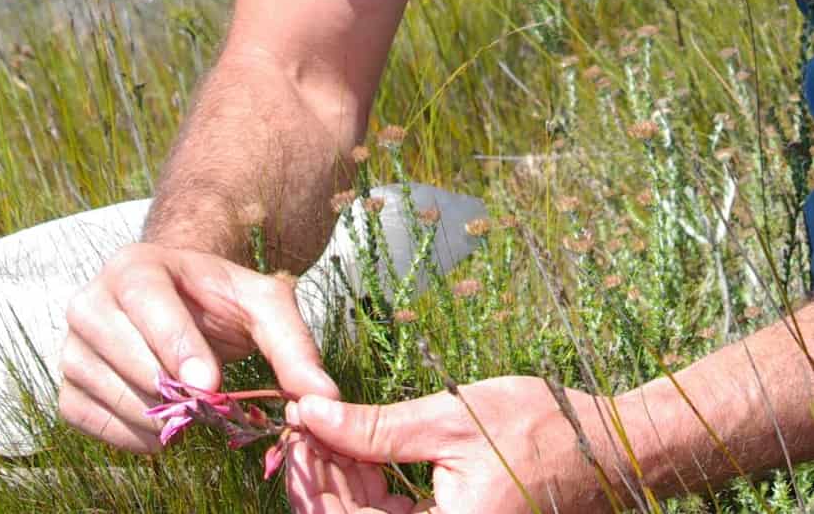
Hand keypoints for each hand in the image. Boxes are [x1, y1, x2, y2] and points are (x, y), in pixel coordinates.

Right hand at [58, 242, 338, 451]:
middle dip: (175, 388)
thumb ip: (293, 344)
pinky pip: (93, 423)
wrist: (179, 304)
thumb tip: (323, 397)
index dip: (177, 344)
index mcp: (136, 265)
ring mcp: (71, 344)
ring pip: (112, 393)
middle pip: (127, 355)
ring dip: (160, 414)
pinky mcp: (66, 386)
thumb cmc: (221, 301)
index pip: (146, 301)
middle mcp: (91, 299)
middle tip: (211, 402)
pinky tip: (164, 420)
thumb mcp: (264, 306)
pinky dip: (133, 434)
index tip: (209, 385)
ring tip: (192, 405)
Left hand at [286, 377, 617, 513]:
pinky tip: (361, 449)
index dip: (313, 481)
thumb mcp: (449, 420)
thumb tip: (310, 412)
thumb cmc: (538, 429)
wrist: (606, 448)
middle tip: (306, 423)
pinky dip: (373, 490)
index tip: (296, 428)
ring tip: (329, 428)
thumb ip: (375, 428)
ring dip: (345, 483)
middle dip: (323, 478)